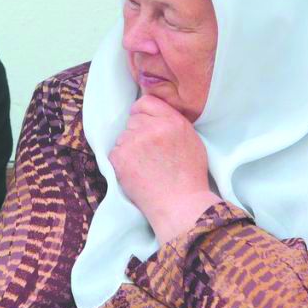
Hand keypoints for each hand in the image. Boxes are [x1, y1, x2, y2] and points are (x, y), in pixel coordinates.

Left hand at [109, 95, 219, 243]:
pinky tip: (136, 173)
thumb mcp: (191, 141)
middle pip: (133, 119)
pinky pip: (115, 151)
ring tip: (145, 166)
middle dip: (138, 132)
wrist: (179, 205)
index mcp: (172, 121)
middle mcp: (152, 128)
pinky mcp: (119, 157)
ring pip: (123, 136)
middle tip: (150, 153)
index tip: (144, 123)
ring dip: (129, 147)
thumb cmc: (189, 177)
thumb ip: (172, 122)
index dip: (143, 112)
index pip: (146, 102)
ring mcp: (133, 142)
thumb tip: (154, 113)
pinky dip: (122, 161)